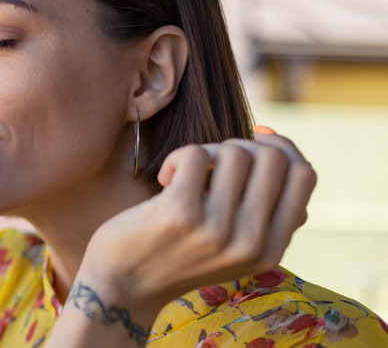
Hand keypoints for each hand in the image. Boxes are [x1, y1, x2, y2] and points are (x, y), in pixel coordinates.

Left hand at [82, 131, 315, 314]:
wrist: (122, 286)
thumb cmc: (176, 254)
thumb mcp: (232, 248)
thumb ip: (264, 215)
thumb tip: (284, 153)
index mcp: (271, 250)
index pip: (304, 176)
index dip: (283, 147)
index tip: (255, 141)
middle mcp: (250, 243)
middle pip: (273, 157)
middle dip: (241, 146)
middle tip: (211, 164)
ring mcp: (216, 229)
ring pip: (234, 152)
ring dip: (206, 152)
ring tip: (184, 174)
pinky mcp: (180, 212)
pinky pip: (195, 154)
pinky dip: (176, 157)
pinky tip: (163, 180)